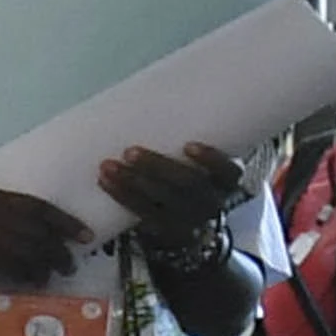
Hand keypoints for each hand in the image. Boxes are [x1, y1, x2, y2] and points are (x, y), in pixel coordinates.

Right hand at [0, 185, 86, 284]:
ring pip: (30, 250)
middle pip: (38, 230)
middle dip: (60, 248)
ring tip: (59, 274)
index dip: (65, 221)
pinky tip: (36, 281)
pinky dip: (30, 275)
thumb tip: (43, 232)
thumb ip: (3, 214)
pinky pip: (14, 267)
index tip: (84, 235)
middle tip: (72, 263)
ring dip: (49, 264)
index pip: (37, 206)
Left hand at [96, 140, 245, 244]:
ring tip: (107, 166)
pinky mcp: (166, 234)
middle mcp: (213, 203)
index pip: (229, 172)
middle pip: (188, 186)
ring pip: (163, 203)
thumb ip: (183, 145)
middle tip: (130, 151)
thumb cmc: (186, 180)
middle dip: (157, 167)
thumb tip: (150, 101)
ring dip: (132, 183)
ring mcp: (190, 222)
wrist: (186, 229)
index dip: (211, 160)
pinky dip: (123, 197)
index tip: (188, 145)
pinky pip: (144, 216)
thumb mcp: (197, 164)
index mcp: (226, 182)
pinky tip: (106, 183)